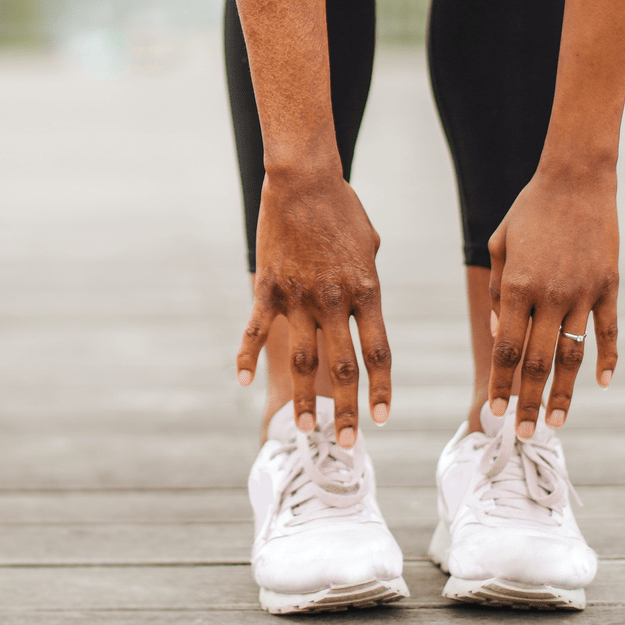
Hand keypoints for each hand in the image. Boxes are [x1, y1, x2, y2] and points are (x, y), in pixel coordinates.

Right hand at [236, 169, 391, 445]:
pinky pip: (255, 330)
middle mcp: (334, 301)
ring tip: (303, 429)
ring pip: (303, 359)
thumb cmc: (342, 208)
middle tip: (348, 444)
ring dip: (304, 399)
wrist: (303, 180)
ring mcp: (298, 297)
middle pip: (343, 367)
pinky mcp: (268, 288)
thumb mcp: (369, 245)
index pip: (378, 352)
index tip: (381, 418)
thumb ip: (366, 282)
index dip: (380, 389)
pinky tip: (243, 382)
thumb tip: (363, 306)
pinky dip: (247, 357)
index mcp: (366, 290)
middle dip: (347, 410)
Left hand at [487, 167, 618, 436]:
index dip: (502, 384)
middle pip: (538, 362)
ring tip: (557, 422)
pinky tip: (603, 384)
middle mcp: (550, 295)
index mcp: (517, 286)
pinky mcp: (609, 286)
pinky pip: (609, 332)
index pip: (507, 349)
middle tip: (524, 434)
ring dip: (564, 393)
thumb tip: (500, 334)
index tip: (496, 412)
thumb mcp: (500, 245)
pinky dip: (607, 360)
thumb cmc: (530, 211)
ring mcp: (584, 292)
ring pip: (573, 355)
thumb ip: (497, 292)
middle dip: (529, 402)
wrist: (576, 179)